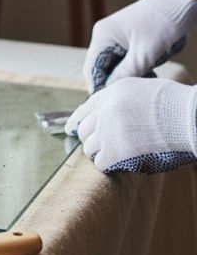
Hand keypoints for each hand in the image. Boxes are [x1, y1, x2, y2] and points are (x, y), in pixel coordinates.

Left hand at [64, 77, 196, 173]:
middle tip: (101, 146)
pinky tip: (118, 164)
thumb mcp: (140, 89)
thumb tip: (112, 109)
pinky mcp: (114, 151)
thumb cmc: (174, 104)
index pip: (84, 109)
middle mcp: (103, 111)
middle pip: (83, 129)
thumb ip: (121, 98)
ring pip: (88, 147)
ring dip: (99, 153)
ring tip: (113, 156)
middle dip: (90, 139)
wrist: (187, 117)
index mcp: (110, 94)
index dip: (76, 120)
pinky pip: (100, 163)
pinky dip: (107, 166)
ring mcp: (107, 131)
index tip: (70, 128)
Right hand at [84, 0, 196, 91]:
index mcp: (103, 36)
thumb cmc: (162, 26)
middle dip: (114, 81)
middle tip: (130, 94)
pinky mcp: (124, 39)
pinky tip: (147, 73)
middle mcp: (104, 36)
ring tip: (144, 81)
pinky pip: (122, 59)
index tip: (110, 102)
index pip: (91, 68)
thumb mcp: (145, 54)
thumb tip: (110, 91)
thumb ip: (125, 73)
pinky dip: (131, 69)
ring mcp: (114, 36)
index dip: (98, 87)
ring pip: (112, 65)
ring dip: (125, 76)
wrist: (178, 6)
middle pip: (101, 67)